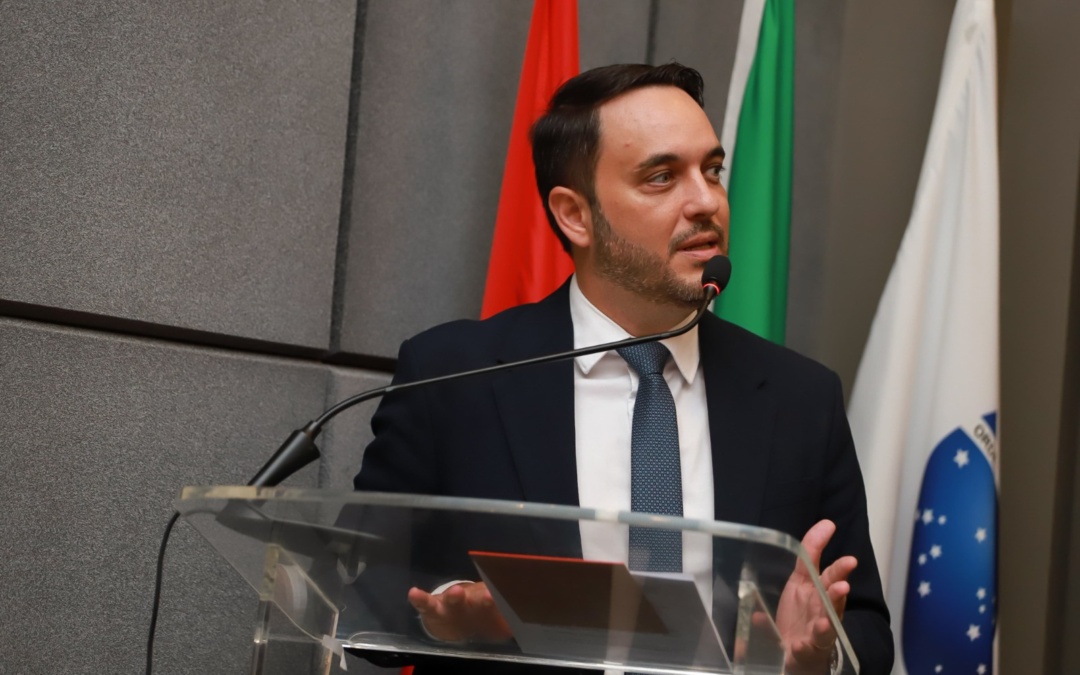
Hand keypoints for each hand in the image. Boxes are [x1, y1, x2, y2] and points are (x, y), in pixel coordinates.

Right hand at [408, 582, 511, 643]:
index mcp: (489, 604)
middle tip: (488, 594)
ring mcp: (451, 604)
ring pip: (452, 600)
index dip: (509, 598)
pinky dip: (420, 599)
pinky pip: (425, 604)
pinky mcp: (433, 609)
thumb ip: (515, 618)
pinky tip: (413, 593)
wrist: (454, 622)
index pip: (501, 599)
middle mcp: (471, 601)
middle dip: (482, 596)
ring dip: (454, 596)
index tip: (519, 596)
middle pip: (477, 598)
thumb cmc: (481, 617)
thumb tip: (548, 619)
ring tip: (455, 593)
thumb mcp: (499, 619)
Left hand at [775, 520, 855, 674]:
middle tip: (849, 561)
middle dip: (840, 572)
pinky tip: (807, 637)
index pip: (812, 560)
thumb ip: (773, 587)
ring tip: (842, 588)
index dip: (817, 542)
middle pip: (832, 584)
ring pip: (831, 611)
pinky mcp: (817, 646)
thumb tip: (753, 597)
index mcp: (808, 587)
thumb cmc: (796, 622)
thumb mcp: (783, 601)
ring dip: (836, 599)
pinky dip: (812, 638)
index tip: (828, 524)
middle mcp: (819, 602)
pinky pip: (816, 641)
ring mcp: (821, 624)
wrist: (798, 658)